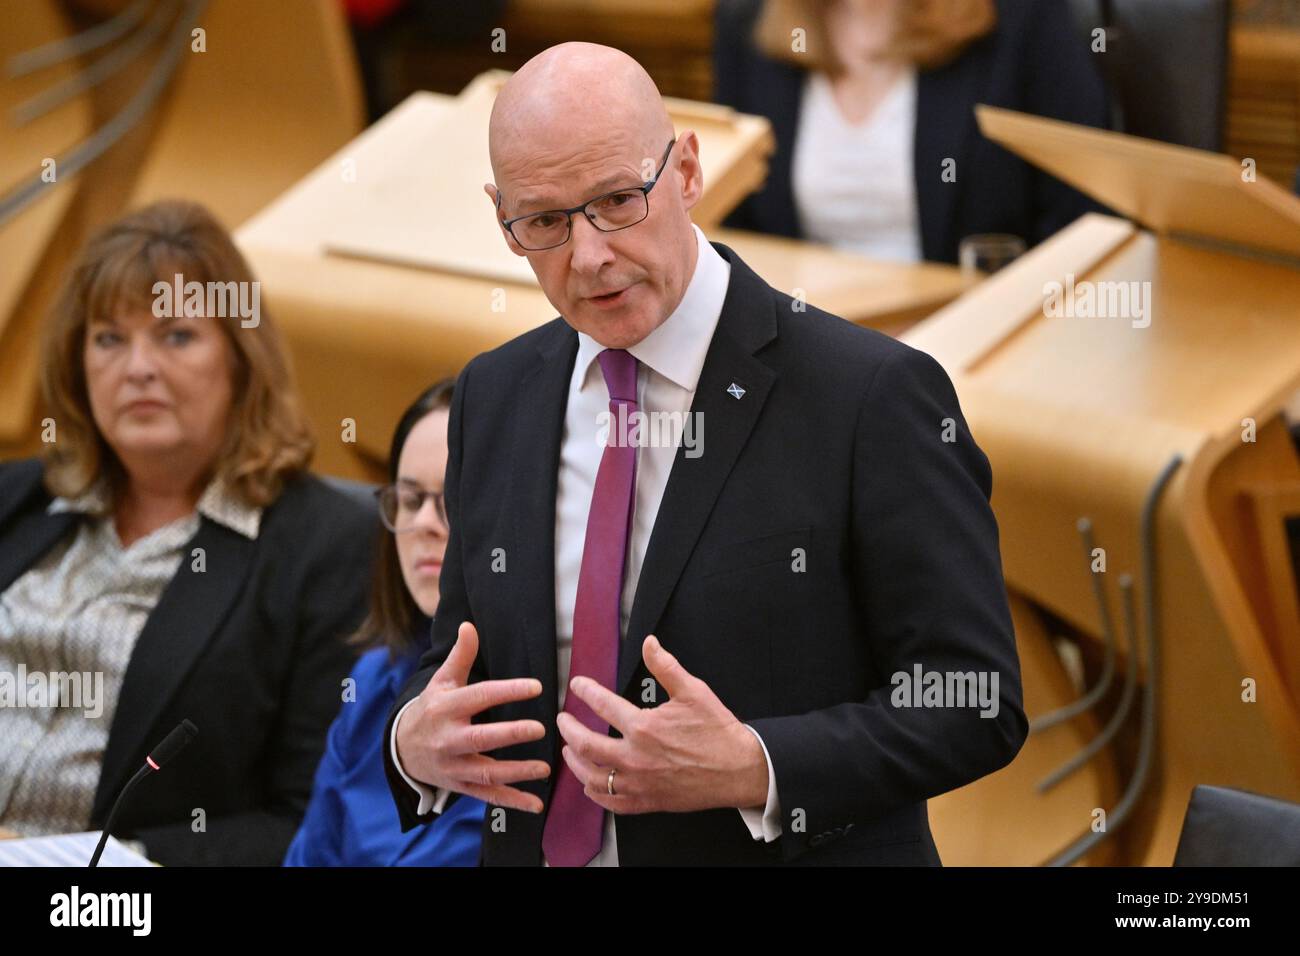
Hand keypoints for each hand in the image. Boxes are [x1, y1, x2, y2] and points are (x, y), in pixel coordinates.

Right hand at [395, 621, 550, 812]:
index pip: (480, 697)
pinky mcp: (459, 785)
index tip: (536, 686)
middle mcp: (448, 738)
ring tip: (545, 768)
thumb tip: (468, 625)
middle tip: (539, 728)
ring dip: (516, 772)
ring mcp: (453, 765)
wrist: (400, 749)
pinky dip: (511, 801)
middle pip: (480, 738)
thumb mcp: (441, 682)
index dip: (508, 691)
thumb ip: (460, 656)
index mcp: (446, 708)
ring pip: (485, 772)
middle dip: (509, 734)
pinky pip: (486, 796)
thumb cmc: (431, 709)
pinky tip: (535, 804)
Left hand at [557, 635, 767, 813]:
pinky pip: (611, 802)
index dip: (586, 692)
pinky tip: (590, 784)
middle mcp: (635, 757)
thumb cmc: (717, 731)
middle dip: (569, 730)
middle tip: (563, 720)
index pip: (603, 705)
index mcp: (644, 727)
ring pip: (592, 777)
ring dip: (575, 762)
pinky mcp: (647, 802)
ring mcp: (639, 783)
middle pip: (586, 745)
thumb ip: (666, 667)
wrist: (739, 769)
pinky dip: (595, 793)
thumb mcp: (693, 691)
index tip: (578, 685)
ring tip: (569, 750)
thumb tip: (649, 643)